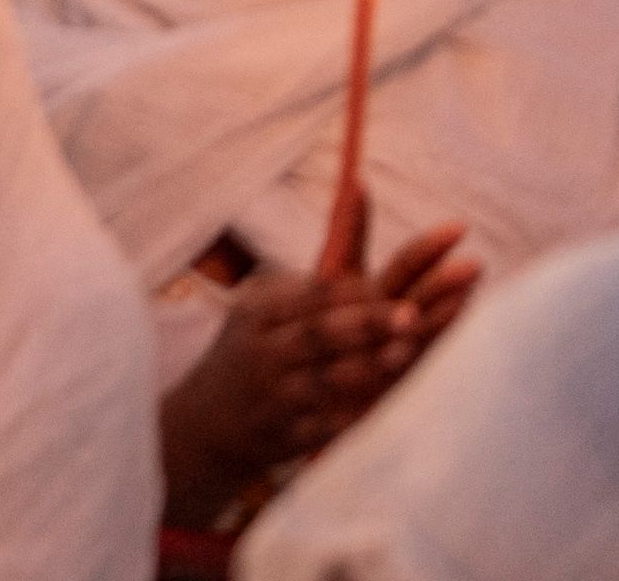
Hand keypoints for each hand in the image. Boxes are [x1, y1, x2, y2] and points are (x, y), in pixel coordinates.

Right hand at [158, 229, 473, 527]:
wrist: (209, 420)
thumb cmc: (259, 343)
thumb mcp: (277, 295)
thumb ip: (332, 252)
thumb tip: (364, 185)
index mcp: (263, 310)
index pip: (314, 294)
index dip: (356, 286)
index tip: (394, 281)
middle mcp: (266, 348)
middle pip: (319, 332)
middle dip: (364, 323)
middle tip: (410, 315)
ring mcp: (276, 394)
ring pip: (324, 379)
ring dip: (365, 367)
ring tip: (404, 355)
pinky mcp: (287, 434)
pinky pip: (322, 427)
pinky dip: (349, 418)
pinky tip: (379, 412)